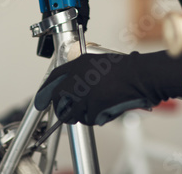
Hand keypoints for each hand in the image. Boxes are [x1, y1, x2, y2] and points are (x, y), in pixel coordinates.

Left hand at [33, 51, 181, 125]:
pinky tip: (104, 110)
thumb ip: (83, 72)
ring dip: (80, 115)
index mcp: (78, 64)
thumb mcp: (98, 62)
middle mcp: (77, 78)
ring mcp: (84, 93)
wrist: (139, 75)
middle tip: (67, 112)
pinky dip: (95, 118)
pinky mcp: (93, 107)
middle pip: (58, 99)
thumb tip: (74, 84)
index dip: (46, 90)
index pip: (53, 78)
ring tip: (94, 109)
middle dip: (61, 108)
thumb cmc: (125, 68)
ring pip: (72, 113)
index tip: (43, 97)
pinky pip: (88, 119)